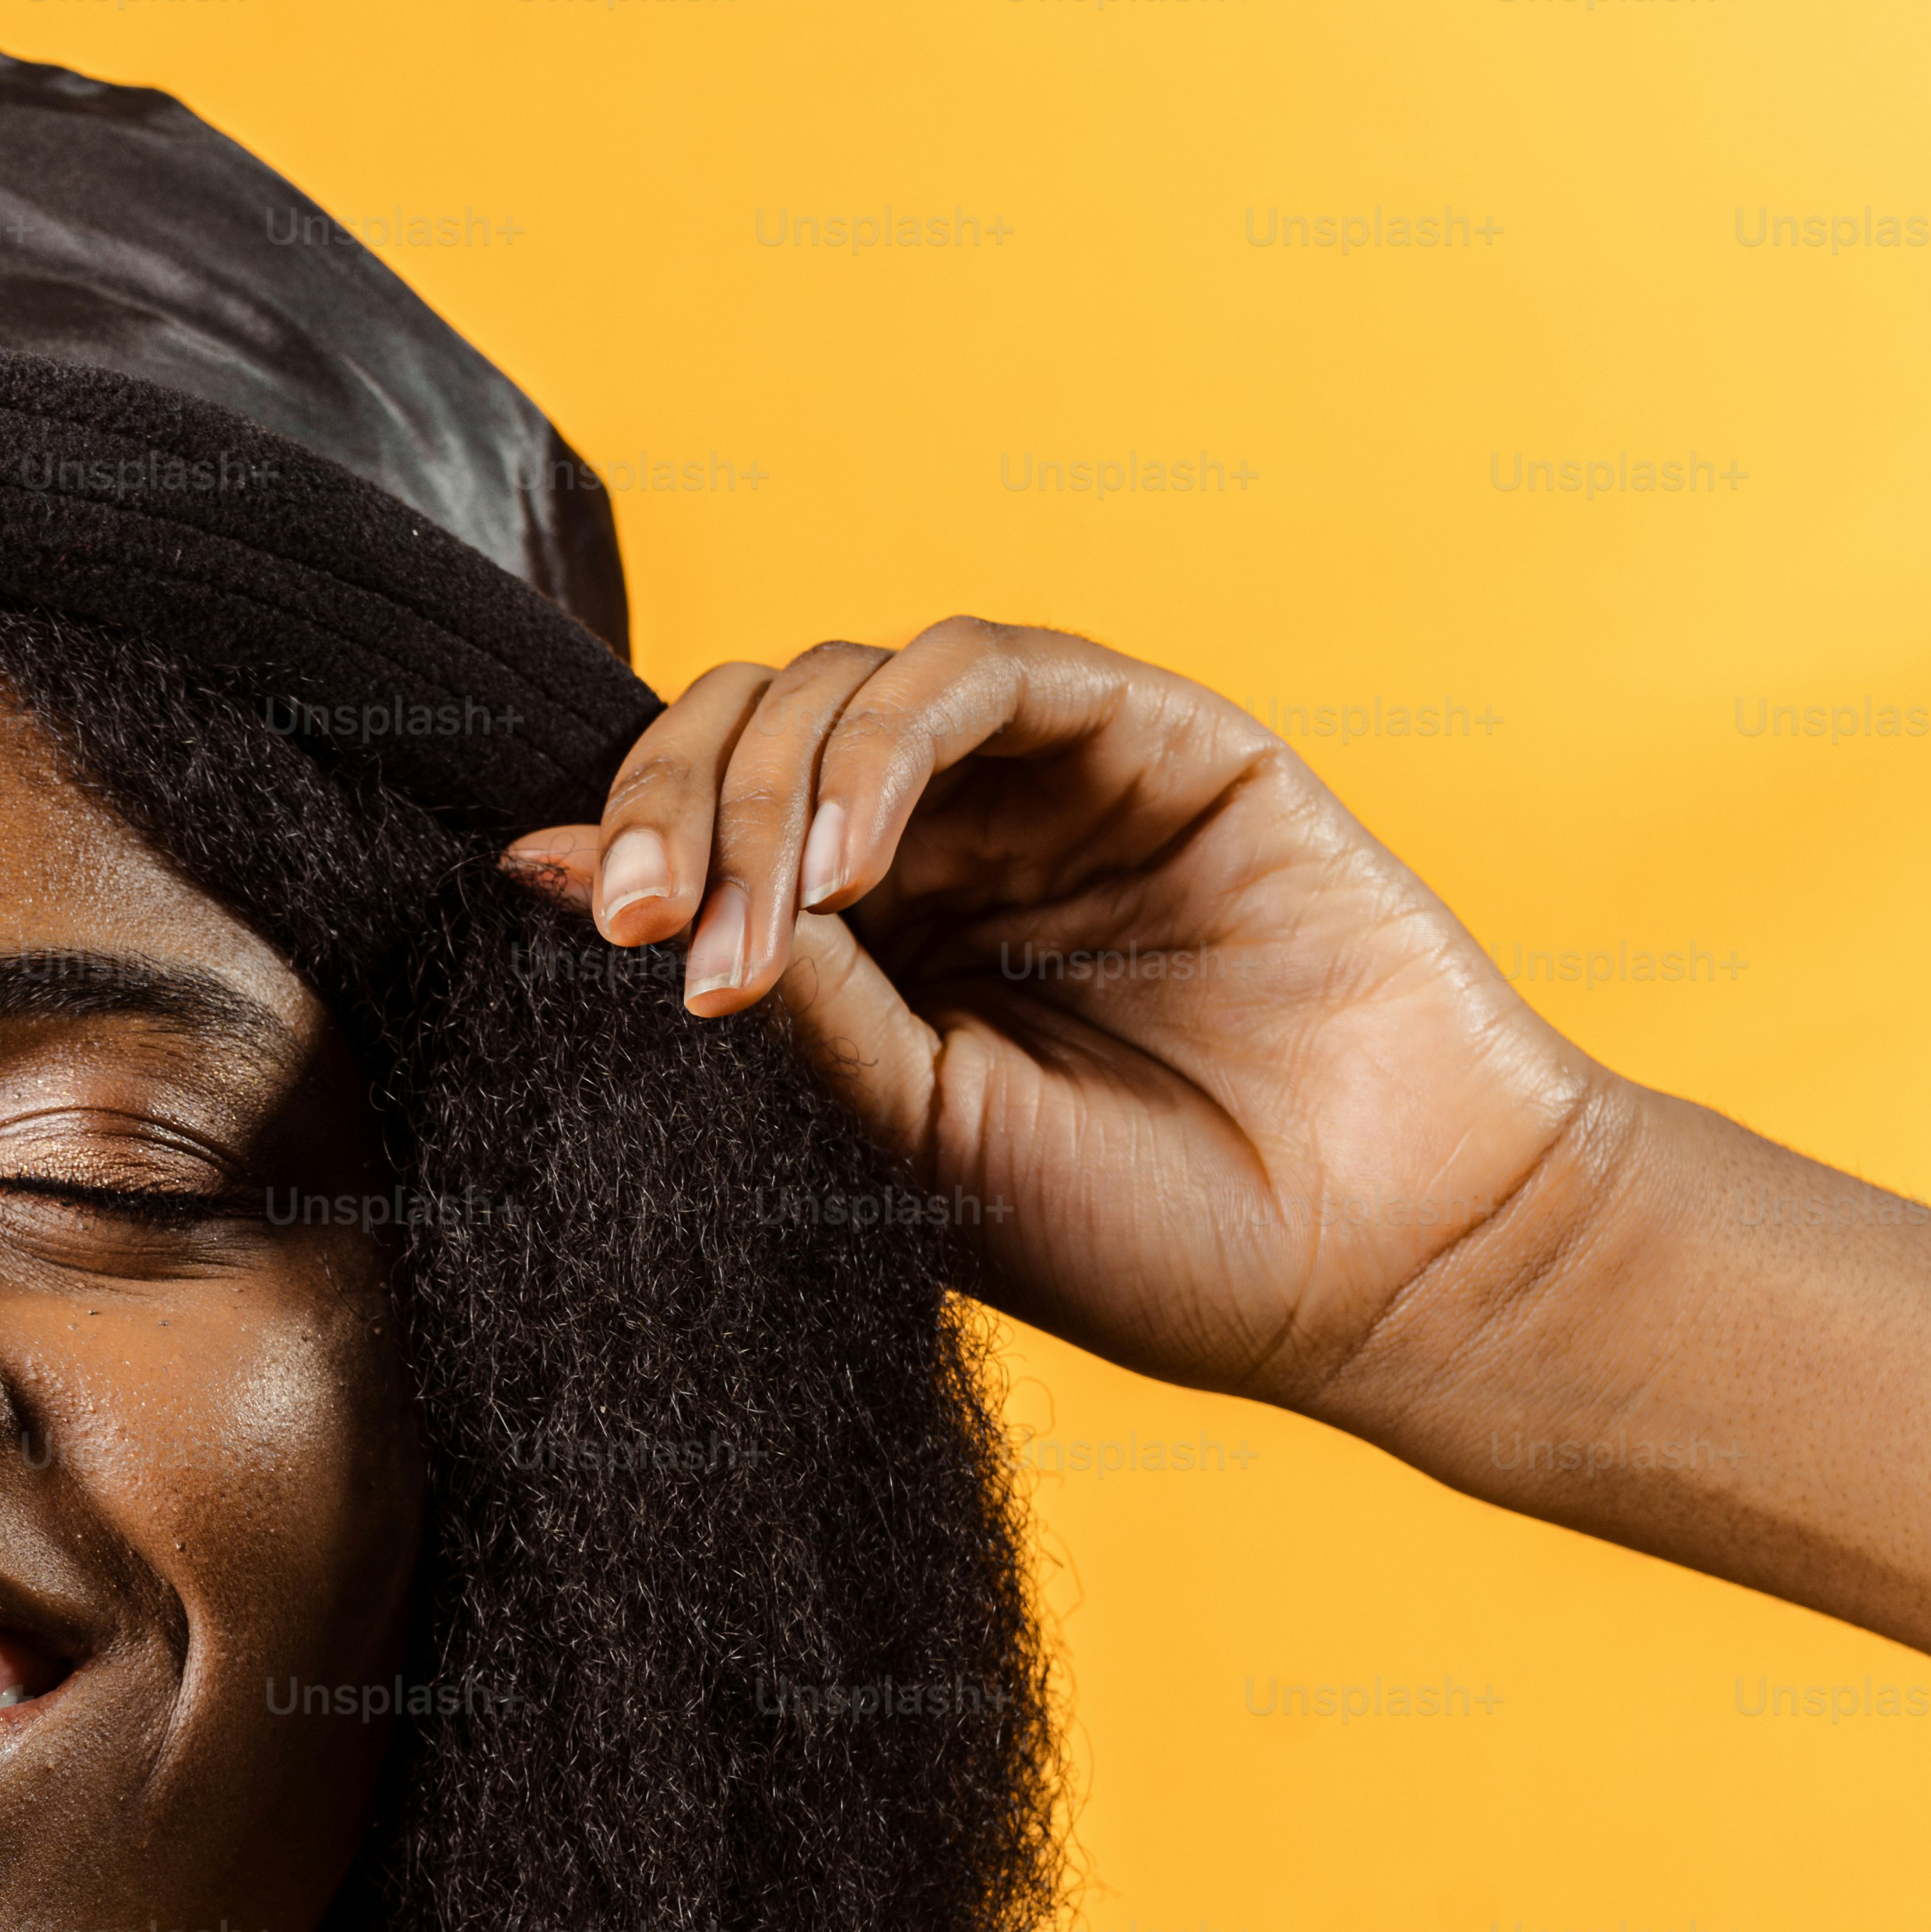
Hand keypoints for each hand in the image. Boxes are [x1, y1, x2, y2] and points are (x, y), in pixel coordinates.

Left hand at [506, 621, 1629, 1428]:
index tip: (581, 923)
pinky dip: (884, 744)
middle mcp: (944, 851)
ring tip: (751, 924)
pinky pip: (982, 668)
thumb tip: (549, 876)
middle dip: (667, 804)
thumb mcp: (909, 1139)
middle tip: (632, 919)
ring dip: (764, 785)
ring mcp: (1043, 787)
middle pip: (747, 732)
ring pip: (840, 686)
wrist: (1381, 1263)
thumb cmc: (1152, 1238)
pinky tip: (847, 864)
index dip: (621, 847)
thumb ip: (766, 999)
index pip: (698, 835)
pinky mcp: (1151, 736)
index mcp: (866, 955)